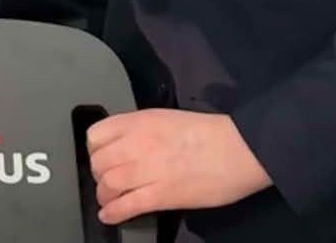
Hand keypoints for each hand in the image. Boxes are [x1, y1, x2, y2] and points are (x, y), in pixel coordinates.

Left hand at [87, 109, 270, 224]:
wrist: (241, 148)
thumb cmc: (211, 133)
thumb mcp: (167, 119)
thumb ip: (141, 130)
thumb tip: (125, 145)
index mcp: (140, 121)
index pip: (96, 135)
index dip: (94, 150)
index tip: (100, 157)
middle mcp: (138, 143)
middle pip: (98, 162)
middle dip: (98, 174)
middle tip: (106, 180)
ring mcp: (149, 169)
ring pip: (108, 184)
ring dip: (104, 194)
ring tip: (108, 199)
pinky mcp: (163, 195)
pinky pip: (127, 205)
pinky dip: (113, 212)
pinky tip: (109, 216)